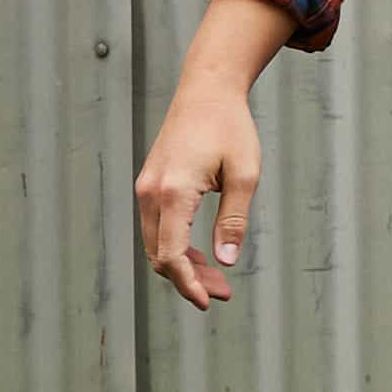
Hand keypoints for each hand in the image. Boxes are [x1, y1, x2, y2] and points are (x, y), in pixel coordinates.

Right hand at [135, 76, 261, 309]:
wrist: (207, 90)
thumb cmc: (230, 127)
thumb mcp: (245, 173)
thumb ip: (234, 220)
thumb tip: (226, 261)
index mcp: (174, 191)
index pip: (171, 254)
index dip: (188, 283)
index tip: (209, 301)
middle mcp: (151, 192)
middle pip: (160, 254)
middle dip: (190, 279)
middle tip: (223, 293)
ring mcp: (146, 188)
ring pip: (156, 243)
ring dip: (183, 264)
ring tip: (217, 277)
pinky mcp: (149, 184)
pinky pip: (156, 226)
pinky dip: (176, 244)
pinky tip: (201, 253)